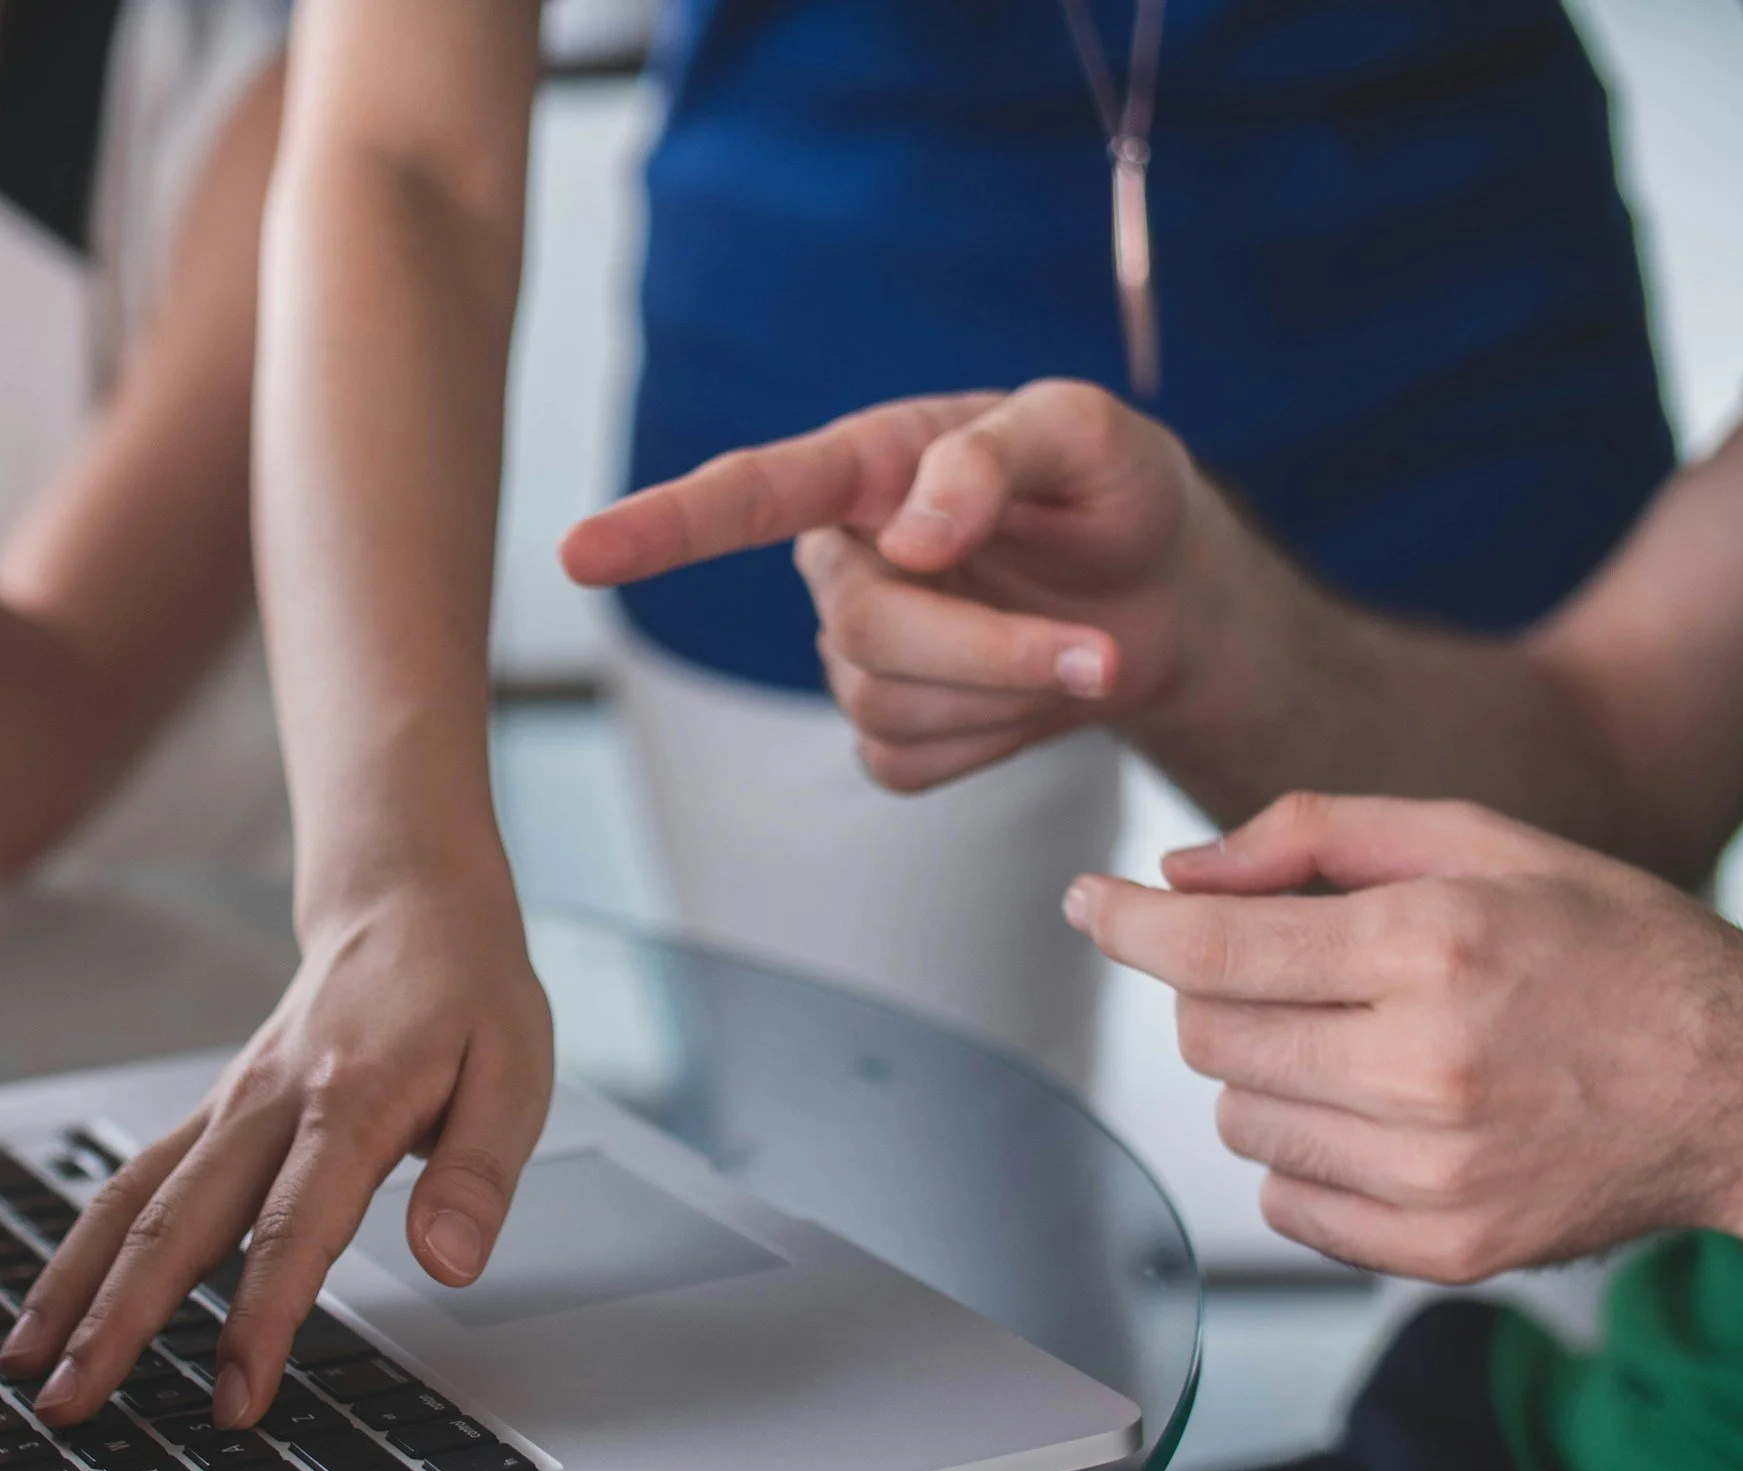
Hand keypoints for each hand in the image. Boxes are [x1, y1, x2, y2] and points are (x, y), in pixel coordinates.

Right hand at [0, 878, 553, 1425]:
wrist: (407, 902)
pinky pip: (133, 1180)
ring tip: (25, 1368)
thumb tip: (449, 1263)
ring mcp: (229, 1108)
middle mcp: (268, 1105)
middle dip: (118, 1322)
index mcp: (351, 1101)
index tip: (236, 1399)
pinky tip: (53, 1304)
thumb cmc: (467, 994)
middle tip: (72, 1406)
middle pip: (177, 1222)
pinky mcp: (213, 1114)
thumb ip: (477, 1174)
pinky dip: (84, 1246)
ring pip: (132, 1201)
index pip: (293, 1228)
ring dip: (75, 1288)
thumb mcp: (515, 1074)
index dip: (261, 1319)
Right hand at [562, 380, 1258, 791]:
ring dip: (1007, 692)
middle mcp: (843, 559)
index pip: (746, 496)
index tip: (579, 554)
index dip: (660, 528)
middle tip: (1098, 651)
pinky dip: (993, 742)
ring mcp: (858, 653)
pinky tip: (1029, 697)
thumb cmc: (1113, 492)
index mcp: (867, 467)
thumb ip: (998, 455)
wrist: (1164, 595)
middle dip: (987, 650)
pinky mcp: (890, 732)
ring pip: (887, 705)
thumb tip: (912, 535)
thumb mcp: (1089, 434)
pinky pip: (910, 764)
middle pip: (863, 630)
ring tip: (1083, 651)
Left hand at [1064, 793, 1742, 1278]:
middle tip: (1299, 972)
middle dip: (1223, 991)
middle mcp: (1426, 1067)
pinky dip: (1305, 1158)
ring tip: (1365, 1044)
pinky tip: (1382, 1116)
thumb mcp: (1480, 842)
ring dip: (1268, 1074)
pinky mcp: (1444, 1250)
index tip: (1089, 904)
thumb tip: (1178, 876)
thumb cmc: (1612, 950)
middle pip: (1210, 1035)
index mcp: (1432, 948)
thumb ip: (1314, 836)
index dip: (1127, 924)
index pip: (1212, 948)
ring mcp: (1434, 1173)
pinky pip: (1287, 1203)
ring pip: (1238, 1120)